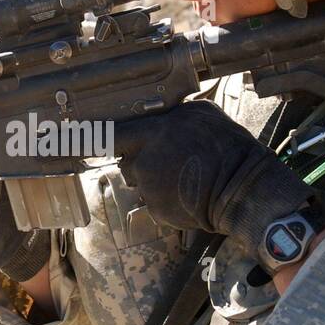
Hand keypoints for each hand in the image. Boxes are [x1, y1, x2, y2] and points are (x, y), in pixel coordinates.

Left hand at [115, 100, 311, 255]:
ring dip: (155, 182)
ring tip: (184, 178)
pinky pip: (153, 202)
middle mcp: (145, 160)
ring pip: (142, 183)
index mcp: (155, 132)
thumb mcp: (202, 114)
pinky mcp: (155, 210)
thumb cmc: (228, 149)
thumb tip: (161, 115)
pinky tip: (187, 194)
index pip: (113, 134)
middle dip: (141, 162)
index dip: (100, 138)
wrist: (242, 188)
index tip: (82, 138)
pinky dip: (166, 200)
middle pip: (127, 161)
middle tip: (170, 162)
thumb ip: (173, 115)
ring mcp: (149, 187)